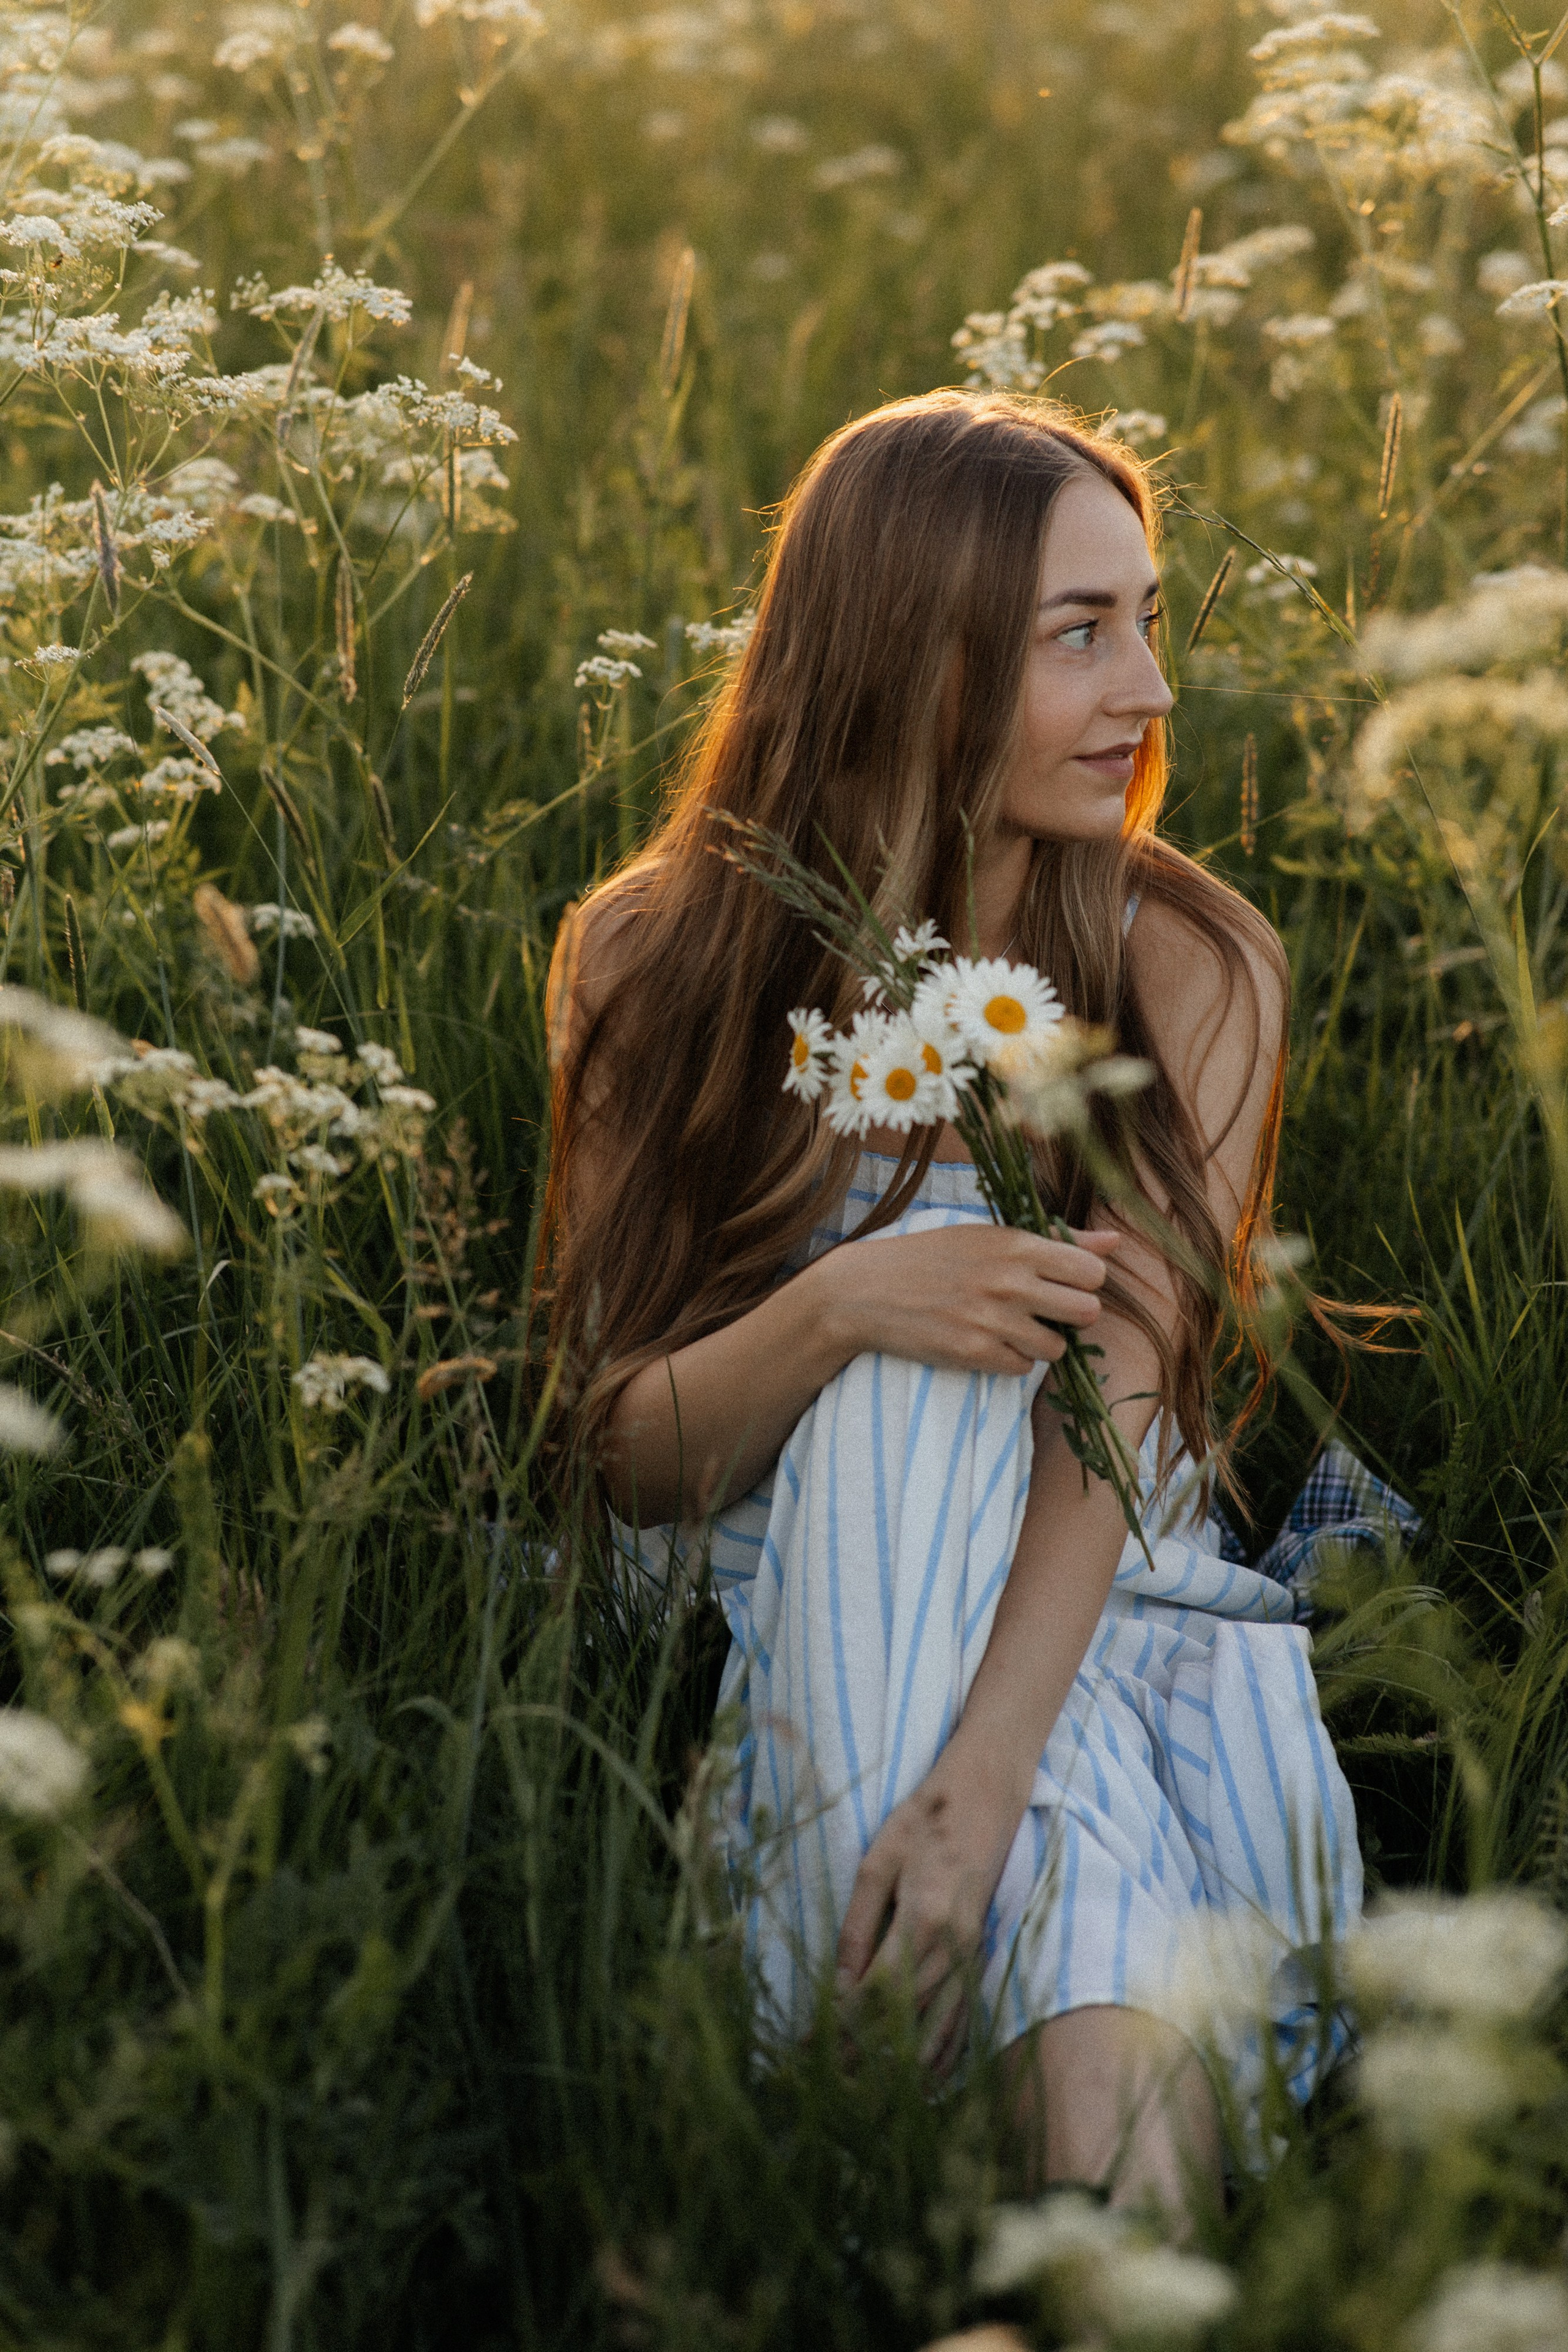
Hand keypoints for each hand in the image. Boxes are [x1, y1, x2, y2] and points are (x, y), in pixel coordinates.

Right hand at [815, 1221, 1120, 1378]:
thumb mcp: (992, 1234)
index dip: (1083, 1282)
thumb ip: (1058, 1240)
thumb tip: (1116, 1243)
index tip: (1061, 1283)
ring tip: (1009, 1326)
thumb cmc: (932, 1256)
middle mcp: (1011, 1282)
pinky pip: (1023, 1367)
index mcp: (1018, 1245)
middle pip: (1087, 1313)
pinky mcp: (975, 1354)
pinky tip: (987, 1341)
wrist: (867, 1290)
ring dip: (1041, 1341)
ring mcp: (993, 1320)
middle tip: (1042, 1310)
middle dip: (1070, 1316)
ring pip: (1058, 1347)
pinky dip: (1011, 1359)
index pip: (1093, 1273)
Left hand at [836, 1758, 1024, 2074]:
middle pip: (907, 2019)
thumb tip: (837, 1986)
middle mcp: (955, 1946)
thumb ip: (857, 1926)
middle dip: (866, 2055)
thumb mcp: (876, 1863)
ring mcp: (975, 1954)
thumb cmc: (923, 1820)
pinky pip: (965, 2016)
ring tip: (869, 2092)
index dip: (844, 2025)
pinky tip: (926, 2078)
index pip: (879, 1991)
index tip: (812, 2047)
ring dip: (904, 2066)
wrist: (984, 1795)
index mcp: (925, 1918)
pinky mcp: (984, 1955)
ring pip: (940, 2028)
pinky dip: (945, 2052)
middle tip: (829, 2083)